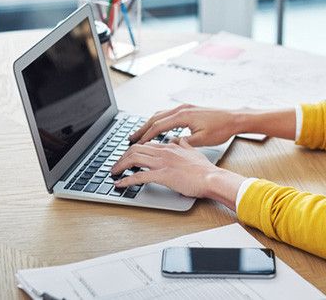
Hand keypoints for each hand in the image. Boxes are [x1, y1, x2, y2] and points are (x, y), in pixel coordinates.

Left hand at [110, 138, 242, 204]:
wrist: (212, 178)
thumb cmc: (205, 169)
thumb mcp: (194, 152)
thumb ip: (185, 145)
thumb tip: (180, 140)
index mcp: (170, 146)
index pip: (145, 144)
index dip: (132, 150)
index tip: (125, 157)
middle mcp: (164, 152)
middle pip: (135, 149)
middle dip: (121, 157)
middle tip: (115, 165)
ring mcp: (162, 163)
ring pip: (133, 159)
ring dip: (119, 166)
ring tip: (113, 173)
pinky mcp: (163, 175)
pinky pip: (139, 176)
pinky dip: (126, 180)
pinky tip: (119, 184)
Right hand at [130, 104, 241, 146]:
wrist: (234, 118)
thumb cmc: (221, 129)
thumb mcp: (203, 140)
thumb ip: (184, 143)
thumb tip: (169, 146)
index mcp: (184, 115)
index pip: (158, 126)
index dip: (146, 136)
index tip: (136, 144)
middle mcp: (182, 109)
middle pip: (155, 118)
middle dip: (142, 129)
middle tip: (130, 138)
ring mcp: (185, 107)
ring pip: (161, 115)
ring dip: (149, 124)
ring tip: (140, 134)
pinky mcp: (189, 109)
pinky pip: (168, 114)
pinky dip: (159, 121)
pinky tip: (157, 129)